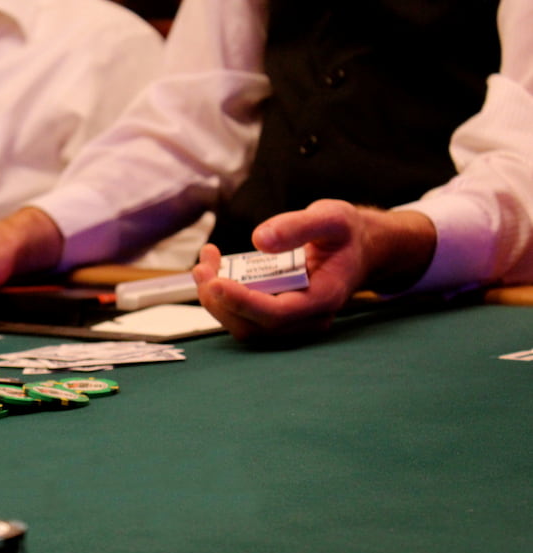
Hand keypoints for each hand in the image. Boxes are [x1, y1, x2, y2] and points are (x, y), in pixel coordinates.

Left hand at [193, 199, 435, 342]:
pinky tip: (215, 268)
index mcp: (325, 298)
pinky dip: (223, 296)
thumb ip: (299, 226)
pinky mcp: (276, 318)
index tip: (215, 281)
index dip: (243, 302)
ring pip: (243, 325)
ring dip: (216, 298)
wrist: (359, 250)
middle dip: (220, 300)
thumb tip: (259, 240)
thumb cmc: (346, 234)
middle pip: (253, 327)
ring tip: (205, 262)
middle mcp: (308, 319)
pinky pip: (243, 316)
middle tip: (202, 265)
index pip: (277, 314)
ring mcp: (292, 323)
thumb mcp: (331, 217)